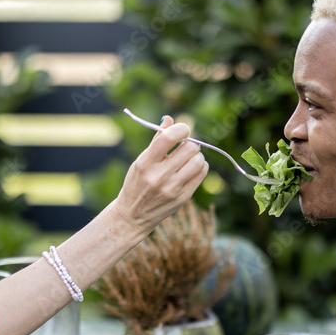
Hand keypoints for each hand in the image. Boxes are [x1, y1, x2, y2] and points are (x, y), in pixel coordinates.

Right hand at [112, 116, 207, 234]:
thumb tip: (169, 119)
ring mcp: (172, 189)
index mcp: (145, 163)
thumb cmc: (137, 183)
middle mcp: (159, 176)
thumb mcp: (141, 161)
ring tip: (189, 158)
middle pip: (189, 148)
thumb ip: (156, 140)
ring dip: (197, 155)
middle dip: (190, 143)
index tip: (183, 130)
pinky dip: (201, 167)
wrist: (133, 215)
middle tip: (186, 146)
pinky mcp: (182, 198)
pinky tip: (192, 168)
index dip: (181, 129)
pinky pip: (202, 174)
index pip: (168, 137)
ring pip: (198, 161)